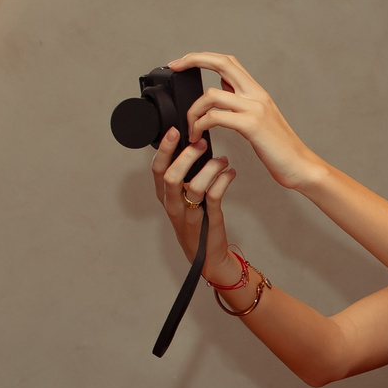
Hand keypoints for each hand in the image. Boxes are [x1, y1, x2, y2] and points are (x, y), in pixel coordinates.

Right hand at [149, 128, 240, 284]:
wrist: (208, 257)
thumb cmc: (197, 222)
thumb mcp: (184, 198)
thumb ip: (186, 176)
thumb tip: (196, 146)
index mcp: (164, 196)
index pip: (157, 169)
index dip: (164, 149)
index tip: (174, 131)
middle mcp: (172, 205)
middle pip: (171, 175)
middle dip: (187, 156)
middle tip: (202, 143)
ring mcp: (188, 215)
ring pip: (194, 186)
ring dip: (211, 168)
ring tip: (223, 161)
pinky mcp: (207, 221)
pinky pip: (213, 196)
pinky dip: (223, 181)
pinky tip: (230, 173)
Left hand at [171, 51, 324, 191]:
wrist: (301, 166)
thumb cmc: (280, 149)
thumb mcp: (259, 118)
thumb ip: (240, 101)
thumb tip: (221, 87)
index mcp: (257, 92)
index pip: (228, 61)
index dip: (203, 57)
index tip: (181, 62)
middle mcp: (257, 95)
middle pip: (222, 63)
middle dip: (193, 60)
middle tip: (174, 66)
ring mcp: (255, 108)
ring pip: (211, 94)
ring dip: (192, 110)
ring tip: (190, 128)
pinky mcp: (251, 125)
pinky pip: (216, 117)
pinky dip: (200, 125)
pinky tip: (198, 136)